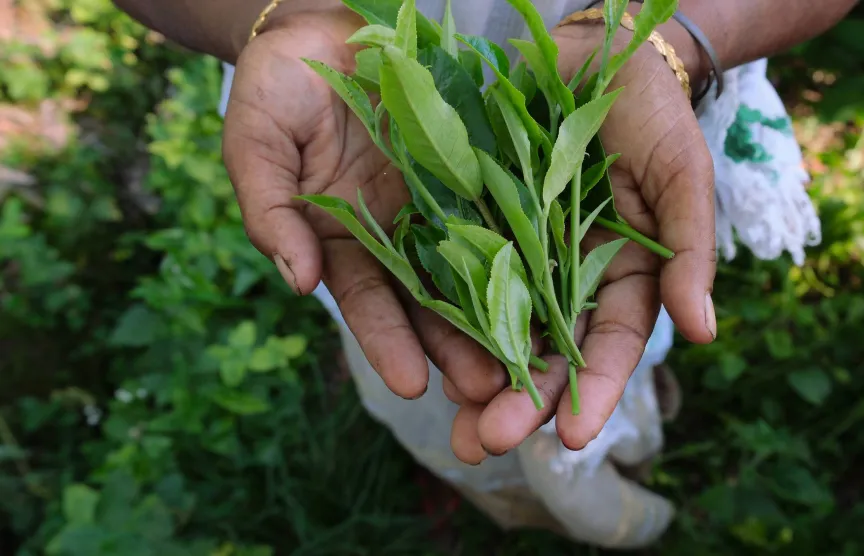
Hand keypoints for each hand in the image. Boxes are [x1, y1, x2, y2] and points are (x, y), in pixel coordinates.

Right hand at [222, 8, 508, 402]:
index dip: (387, 342)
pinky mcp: (477, 165)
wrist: (323, 21)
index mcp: (342, 238)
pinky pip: (506, 208)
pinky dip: (528, 247)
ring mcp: (441, 200)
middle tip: (489, 391)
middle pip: (432, 300)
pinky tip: (554, 284)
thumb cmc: (279, 83)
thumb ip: (270, 211)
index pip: (367, 300)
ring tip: (528, 361)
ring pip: (476, 268)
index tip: (412, 384)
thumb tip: (296, 283)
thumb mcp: (258, 143)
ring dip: (501, 315)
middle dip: (457, 348)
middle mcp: (398, 231)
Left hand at [447, 13, 717, 461]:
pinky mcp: (475, 222)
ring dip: (475, 377)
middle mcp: (567, 275)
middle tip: (485, 443)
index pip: (611, 345)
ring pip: (496, 327)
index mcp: (624, 275)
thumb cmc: (652, 112)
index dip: (594, 392)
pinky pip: (456, 272)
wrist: (597, 51)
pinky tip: (420, 352)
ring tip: (451, 426)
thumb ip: (690, 250)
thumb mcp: (681, 174)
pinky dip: (441, 313)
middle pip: (546, 350)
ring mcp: (518, 251)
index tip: (571, 437)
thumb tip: (704, 334)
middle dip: (519, 400)